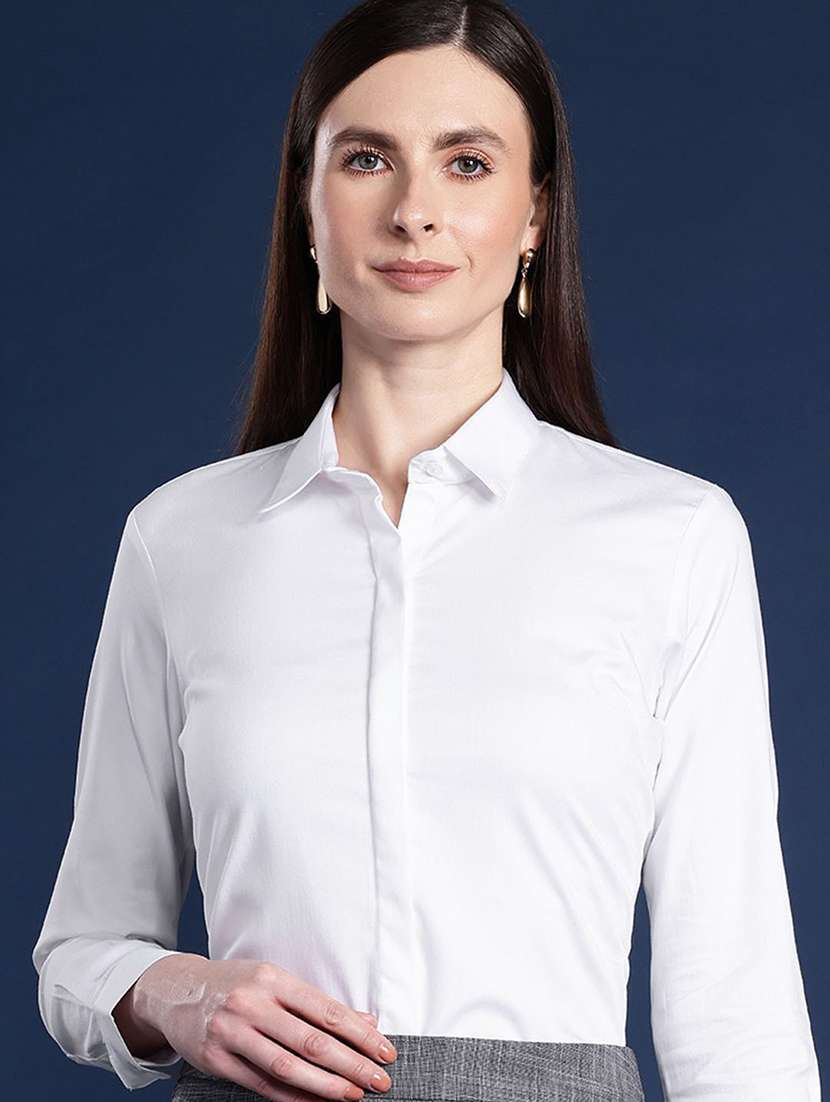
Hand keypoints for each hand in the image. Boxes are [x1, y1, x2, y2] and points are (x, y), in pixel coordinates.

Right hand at [132, 954, 396, 1100]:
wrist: (177, 991)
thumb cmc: (236, 985)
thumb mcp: (274, 981)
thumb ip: (316, 1003)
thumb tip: (364, 1021)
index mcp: (272, 978)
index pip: (325, 1010)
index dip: (359, 1034)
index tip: (384, 1051)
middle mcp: (253, 1003)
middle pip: (311, 1041)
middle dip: (351, 1064)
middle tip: (379, 1081)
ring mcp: (232, 1032)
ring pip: (287, 1066)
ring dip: (325, 1085)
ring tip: (353, 1096)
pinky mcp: (216, 1059)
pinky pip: (261, 1084)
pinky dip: (292, 1096)